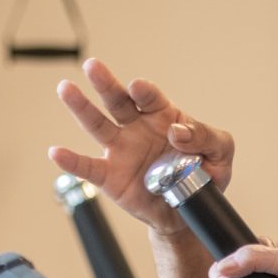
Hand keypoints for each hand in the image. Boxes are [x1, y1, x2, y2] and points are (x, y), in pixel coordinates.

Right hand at [51, 58, 236, 234]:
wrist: (188, 212)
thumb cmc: (205, 174)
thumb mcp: (220, 152)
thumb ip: (206, 136)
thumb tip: (178, 133)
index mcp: (163, 115)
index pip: (150, 97)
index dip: (145, 91)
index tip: (139, 88)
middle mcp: (137, 127)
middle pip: (117, 100)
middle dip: (105, 83)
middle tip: (92, 66)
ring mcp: (121, 150)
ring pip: (97, 124)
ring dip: (81, 107)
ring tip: (66, 89)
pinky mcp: (110, 176)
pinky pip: (88, 167)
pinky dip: (71, 161)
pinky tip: (56, 152)